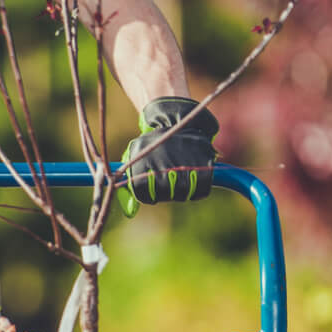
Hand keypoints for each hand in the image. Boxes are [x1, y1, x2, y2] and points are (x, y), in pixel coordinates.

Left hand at [117, 97, 218, 216]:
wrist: (175, 118)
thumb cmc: (152, 147)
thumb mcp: (135, 160)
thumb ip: (131, 186)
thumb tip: (129, 213)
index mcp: (140, 157)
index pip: (143, 193)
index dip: (148, 197)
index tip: (152, 193)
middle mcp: (161, 157)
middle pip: (163, 194)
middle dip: (166, 195)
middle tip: (168, 186)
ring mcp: (182, 157)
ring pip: (182, 192)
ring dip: (181, 193)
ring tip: (180, 183)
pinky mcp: (202, 157)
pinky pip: (202, 188)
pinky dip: (199, 192)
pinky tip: (195, 186)